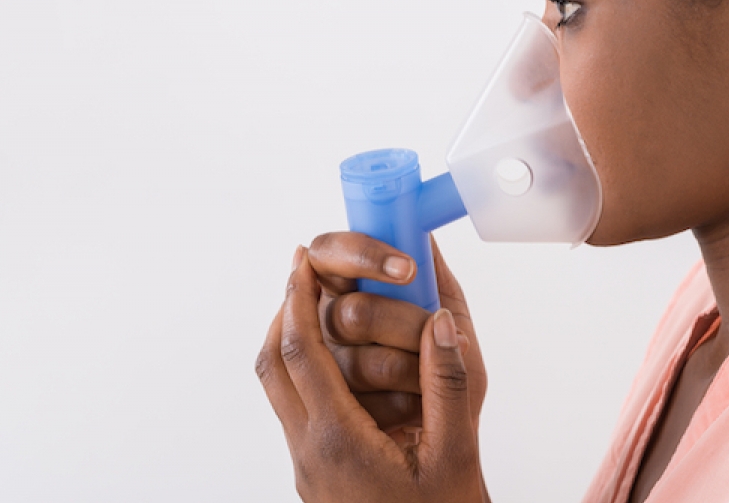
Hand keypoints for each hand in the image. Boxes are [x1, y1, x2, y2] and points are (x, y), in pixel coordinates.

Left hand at [256, 246, 488, 502]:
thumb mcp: (455, 452)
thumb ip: (448, 384)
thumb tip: (442, 321)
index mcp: (339, 441)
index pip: (301, 355)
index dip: (298, 298)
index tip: (304, 257)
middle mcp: (310, 451)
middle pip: (272, 366)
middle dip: (284, 310)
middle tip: (305, 269)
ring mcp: (308, 464)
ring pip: (279, 388)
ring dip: (292, 339)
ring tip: (321, 302)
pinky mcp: (317, 471)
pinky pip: (297, 407)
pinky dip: (309, 369)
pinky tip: (345, 357)